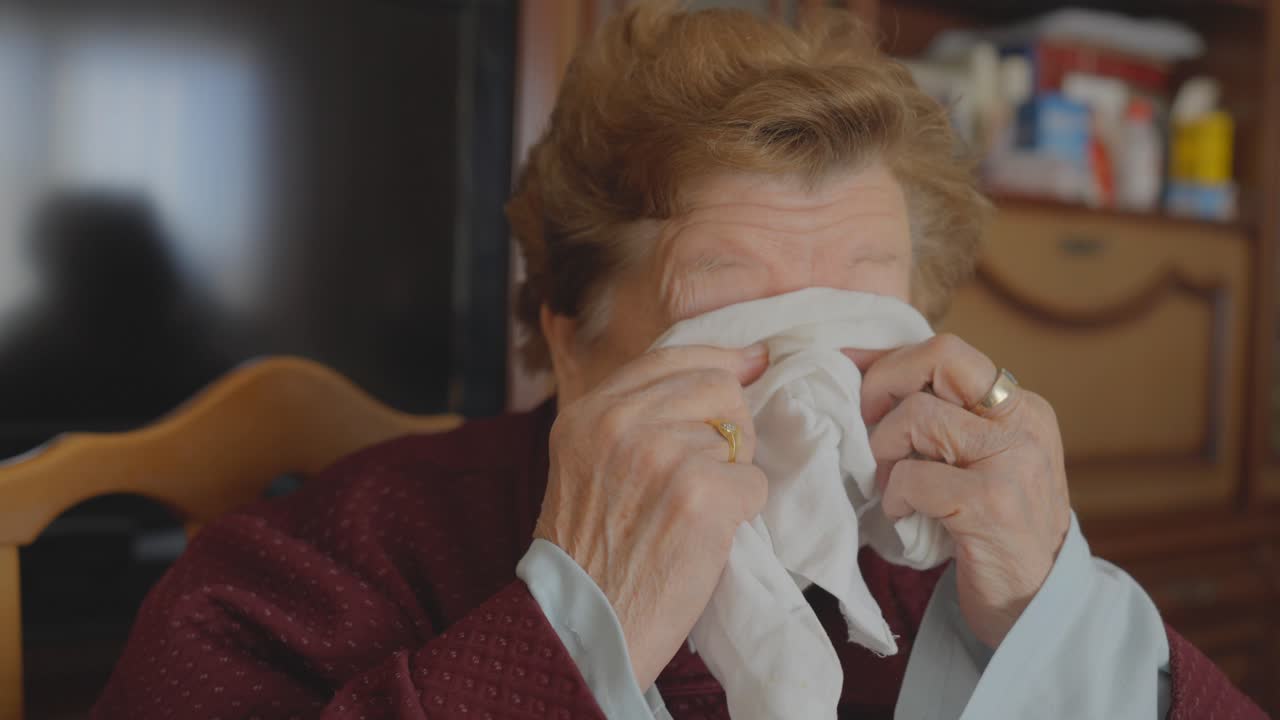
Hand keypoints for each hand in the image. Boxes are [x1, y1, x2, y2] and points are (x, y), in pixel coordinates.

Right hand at [535, 344, 769, 688]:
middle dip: (729, 427)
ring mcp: (662, 454)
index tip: (753, 364)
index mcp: (589, 412)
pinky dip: (742, 512)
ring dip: (731, 476)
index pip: (670, 357)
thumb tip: (733, 367)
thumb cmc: (592, 554)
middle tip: (709, 473)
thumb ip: (636, 417)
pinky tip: (706, 537)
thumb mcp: (586, 464)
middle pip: (717, 387)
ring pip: (740, 437)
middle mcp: (621, 423)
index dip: (719, 360)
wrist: (582, 627)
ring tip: (692, 514)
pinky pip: (755, 483)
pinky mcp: (701, 494)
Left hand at [845, 334, 1069, 647]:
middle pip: (939, 358)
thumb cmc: (991, 528)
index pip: (947, 351)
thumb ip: (936, 413)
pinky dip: (895, 497)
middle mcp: (1024, 423)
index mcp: (1020, 407)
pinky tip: (905, 516)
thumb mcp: (977, 459)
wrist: (1037, 604)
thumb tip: (855, 362)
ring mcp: (1013, 462)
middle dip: (883, 384)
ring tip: (890, 485)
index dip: (889, 361)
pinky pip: (913, 477)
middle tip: (867, 427)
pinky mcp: (992, 504)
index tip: (854, 382)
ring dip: (884, 452)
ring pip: (917, 417)